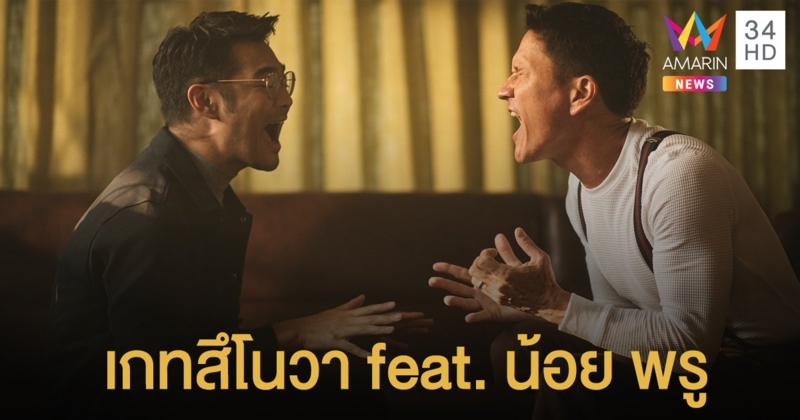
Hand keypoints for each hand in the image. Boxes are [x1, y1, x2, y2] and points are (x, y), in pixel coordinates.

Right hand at [273, 295, 428, 357]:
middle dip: (387, 318)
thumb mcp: (336, 311)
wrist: (299, 330)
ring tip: (392, 330)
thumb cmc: (317, 322)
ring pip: (363, 330)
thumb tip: (363, 296)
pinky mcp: (335, 343)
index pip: (369, 309)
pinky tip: (372, 357)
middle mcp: (347, 320)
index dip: (382, 307)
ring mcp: (342, 331)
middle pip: (370, 319)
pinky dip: (361, 352)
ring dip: (378, 330)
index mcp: (348, 314)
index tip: (395, 305)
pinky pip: (350, 348)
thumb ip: (351, 305)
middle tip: (402, 316)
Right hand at [428, 261, 534, 322]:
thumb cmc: (525, 283)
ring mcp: (485, 303)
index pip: (465, 271)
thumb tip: (499, 235)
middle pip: (458, 286)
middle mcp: (479, 292)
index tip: (486, 254)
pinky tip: (468, 318)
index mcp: (482, 280)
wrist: (538, 300)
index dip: (468, 263)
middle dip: (445, 283)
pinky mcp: (493, 314)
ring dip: (456, 301)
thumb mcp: (514, 265)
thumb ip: (506, 252)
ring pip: (466, 302)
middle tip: (431, 280)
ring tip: (446, 300)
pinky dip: (475, 317)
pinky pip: (482, 316)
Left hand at [469, 227, 569, 323]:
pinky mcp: (499, 300)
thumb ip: (527, 243)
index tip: (494, 252)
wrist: (548, 303)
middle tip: (490, 258)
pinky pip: (483, 289)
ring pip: (476, 281)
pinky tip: (496, 275)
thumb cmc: (545, 280)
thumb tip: (517, 230)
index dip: (485, 253)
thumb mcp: (540, 258)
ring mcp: (498, 295)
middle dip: (479, 260)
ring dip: (480, 271)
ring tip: (492, 267)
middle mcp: (499, 286)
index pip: (481, 261)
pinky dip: (484, 280)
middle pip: (474, 271)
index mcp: (507, 274)